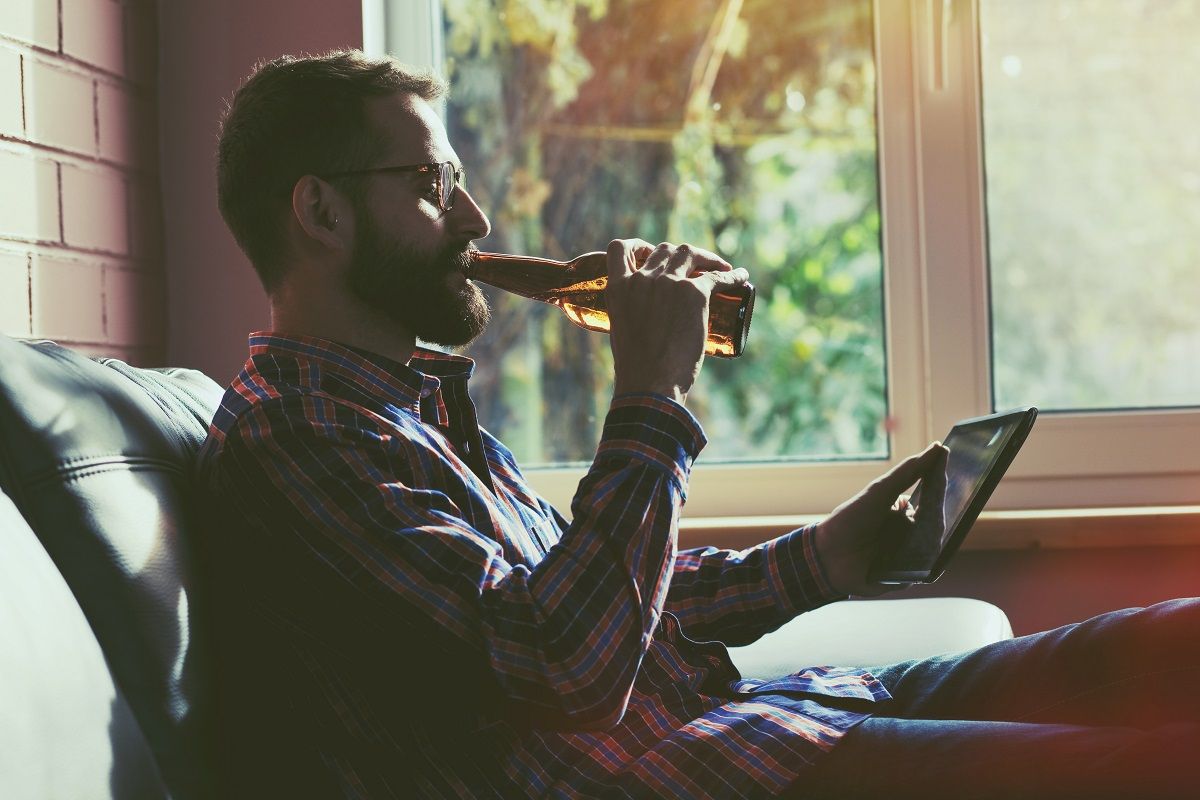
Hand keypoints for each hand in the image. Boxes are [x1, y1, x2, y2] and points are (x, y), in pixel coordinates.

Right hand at [606, 239, 749, 402]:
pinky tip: (740, 277)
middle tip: (693, 268)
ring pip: (689, 253)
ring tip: (718, 267)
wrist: (651, 384)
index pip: (620, 249)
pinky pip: (717, 276)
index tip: (650, 254)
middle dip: (679, 255)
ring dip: (705, 257)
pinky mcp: (694, 293)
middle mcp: (642, 278)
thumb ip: (631, 314)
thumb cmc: (637, 369)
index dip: (638, 247)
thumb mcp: (622, 331)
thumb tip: (649, 321)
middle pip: (664, 249)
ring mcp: (669, 283)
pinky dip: (732, 276)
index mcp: (618, 288)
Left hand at [813, 442, 948, 596]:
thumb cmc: (851, 519)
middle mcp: (912, 534)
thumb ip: (908, 472)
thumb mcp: (880, 492)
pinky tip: (917, 555)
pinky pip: (924, 572)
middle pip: (937, 525)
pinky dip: (924, 564)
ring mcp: (910, 557)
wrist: (826, 555)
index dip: (941, 487)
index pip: (934, 500)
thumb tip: (936, 448)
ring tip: (922, 529)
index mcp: (907, 513)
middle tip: (942, 505)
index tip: (951, 472)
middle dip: (940, 515)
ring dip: (931, 540)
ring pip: (934, 548)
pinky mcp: (907, 577)